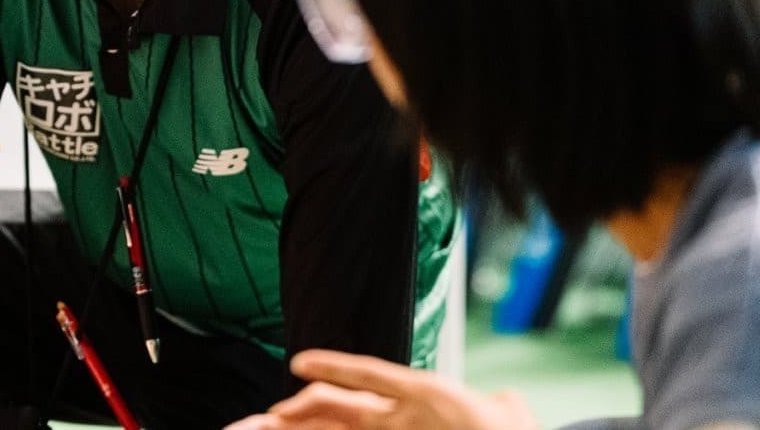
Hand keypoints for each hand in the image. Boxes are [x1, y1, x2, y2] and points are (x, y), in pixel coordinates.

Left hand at [224, 350, 535, 429]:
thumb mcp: (511, 413)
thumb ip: (499, 401)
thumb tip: (504, 400)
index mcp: (426, 393)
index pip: (366, 372)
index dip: (329, 366)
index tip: (298, 363)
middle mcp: (404, 420)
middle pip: (336, 409)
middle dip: (298, 410)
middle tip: (273, 414)